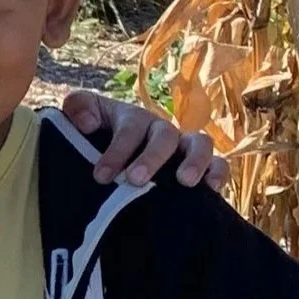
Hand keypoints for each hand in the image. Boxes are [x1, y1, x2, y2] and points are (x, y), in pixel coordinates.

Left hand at [61, 89, 225, 188]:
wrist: (109, 153)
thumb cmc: (96, 137)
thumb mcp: (83, 116)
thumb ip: (78, 108)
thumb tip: (88, 123)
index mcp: (133, 119)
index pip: (130, 129)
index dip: (117, 150)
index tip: (101, 175)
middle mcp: (161, 130)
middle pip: (165, 135)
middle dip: (151, 158)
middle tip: (135, 180)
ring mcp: (184, 148)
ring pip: (201, 144)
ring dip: (195, 161)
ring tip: (185, 182)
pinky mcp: (201, 167)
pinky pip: (220, 165)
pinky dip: (219, 174)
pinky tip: (212, 190)